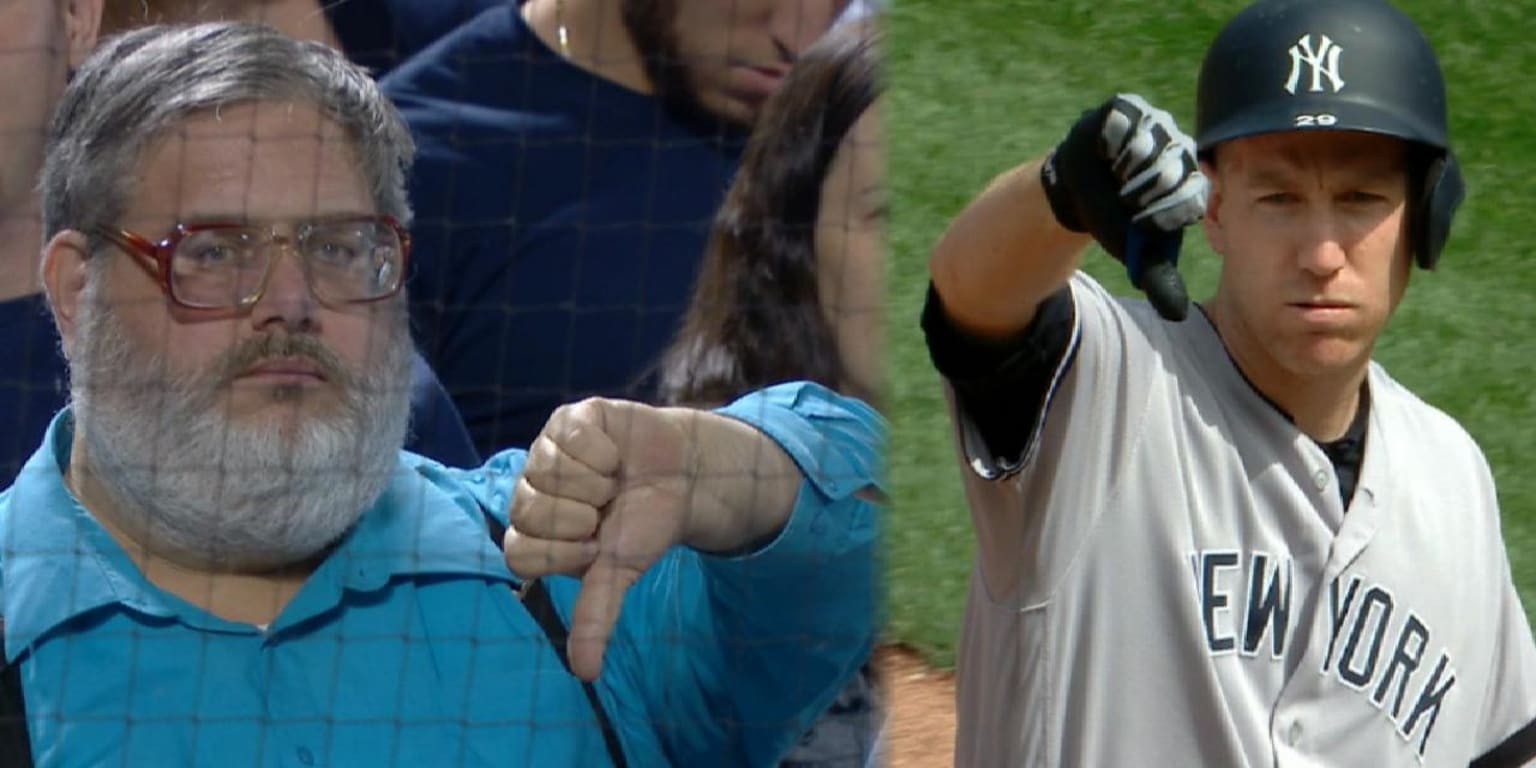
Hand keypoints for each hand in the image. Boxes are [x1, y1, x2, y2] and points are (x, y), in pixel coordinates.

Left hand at [504, 398, 696, 680]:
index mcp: (534, 532)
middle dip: (582, 516)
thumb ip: (596, 616)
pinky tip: (616, 454)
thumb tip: (585, 672)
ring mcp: (546, 451)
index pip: (518, 553)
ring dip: (597, 482)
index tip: (598, 545)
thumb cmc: (644, 525)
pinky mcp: (569, 419)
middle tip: (607, 511)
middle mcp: (531, 490)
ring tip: (614, 481)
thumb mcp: (619, 573)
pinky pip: (571, 437)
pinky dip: (604, 450)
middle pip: (528, 511)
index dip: (564, 551)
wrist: (685, 476)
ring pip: (550, 472)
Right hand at [1041, 93, 1207, 319]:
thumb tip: (1178, 316)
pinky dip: (1108, 144)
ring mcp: (1155, 122)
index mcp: (1193, 179)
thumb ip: (1159, 278)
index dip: (1159, 214)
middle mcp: (1182, 146)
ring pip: (1146, 145)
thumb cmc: (1115, 220)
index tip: (1139, 221)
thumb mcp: (1137, 250)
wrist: (1077, 192)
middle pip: (1169, 170)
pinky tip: (1101, 157)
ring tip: (1112, 179)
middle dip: (1139, 194)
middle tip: (1122, 200)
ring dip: (1123, 170)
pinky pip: (1121, 122)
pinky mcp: (1126, 107)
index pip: (1190, 195)